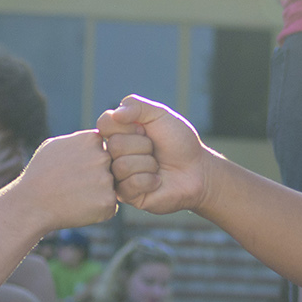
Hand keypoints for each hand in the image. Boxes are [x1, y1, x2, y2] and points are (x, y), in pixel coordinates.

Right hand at [0, 131, 25, 212]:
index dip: (4, 132)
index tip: (9, 128)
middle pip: (4, 143)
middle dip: (9, 138)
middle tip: (16, 134)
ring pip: (7, 152)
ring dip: (12, 147)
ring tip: (17, 142)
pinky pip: (8, 164)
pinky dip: (14, 160)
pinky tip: (19, 157)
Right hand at [10, 129, 119, 227]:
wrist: (31, 203)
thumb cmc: (40, 173)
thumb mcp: (56, 145)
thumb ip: (79, 141)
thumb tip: (97, 138)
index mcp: (92, 139)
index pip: (103, 149)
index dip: (89, 162)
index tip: (74, 169)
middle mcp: (104, 156)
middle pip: (109, 168)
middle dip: (96, 177)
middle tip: (73, 185)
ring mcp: (107, 179)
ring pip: (110, 187)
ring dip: (97, 193)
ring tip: (74, 196)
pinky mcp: (108, 201)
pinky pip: (109, 205)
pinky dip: (97, 209)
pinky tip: (78, 207)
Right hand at [97, 95, 212, 213]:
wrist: (197, 169)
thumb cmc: (178, 141)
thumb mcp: (159, 114)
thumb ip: (136, 105)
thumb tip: (115, 114)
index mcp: (117, 133)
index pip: (104, 123)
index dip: (128, 125)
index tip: (145, 129)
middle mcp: (113, 155)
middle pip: (114, 145)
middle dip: (142, 145)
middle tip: (154, 149)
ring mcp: (118, 176)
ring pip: (121, 166)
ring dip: (148, 163)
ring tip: (157, 165)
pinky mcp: (128, 196)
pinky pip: (130, 185)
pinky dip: (150, 180)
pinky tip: (157, 180)